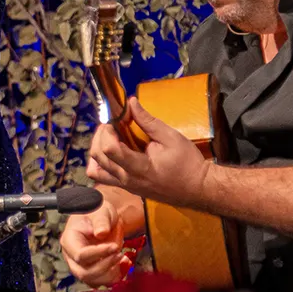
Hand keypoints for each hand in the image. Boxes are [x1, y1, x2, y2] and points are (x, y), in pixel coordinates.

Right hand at [60, 201, 131, 286]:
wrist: (103, 219)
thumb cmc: (98, 213)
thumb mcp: (100, 211)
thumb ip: (100, 221)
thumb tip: (101, 233)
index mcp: (70, 240)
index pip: (80, 255)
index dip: (98, 253)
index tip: (114, 246)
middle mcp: (72, 256)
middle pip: (84, 272)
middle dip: (105, 266)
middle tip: (119, 254)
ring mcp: (81, 266)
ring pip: (93, 281)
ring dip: (111, 273)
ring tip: (124, 258)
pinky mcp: (92, 271)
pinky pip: (102, 282)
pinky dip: (116, 276)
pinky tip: (124, 264)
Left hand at [86, 97, 209, 207]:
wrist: (197, 188)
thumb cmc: (188, 164)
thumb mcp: (171, 137)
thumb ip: (148, 121)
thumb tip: (132, 103)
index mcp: (139, 168)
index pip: (109, 150)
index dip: (107, 132)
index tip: (114, 122)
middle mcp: (127, 179)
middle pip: (97, 158)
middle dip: (99, 137)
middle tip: (110, 126)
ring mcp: (125, 186)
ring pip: (94, 171)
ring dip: (96, 151)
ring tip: (109, 139)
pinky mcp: (126, 187)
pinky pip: (103, 176)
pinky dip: (101, 162)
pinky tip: (114, 152)